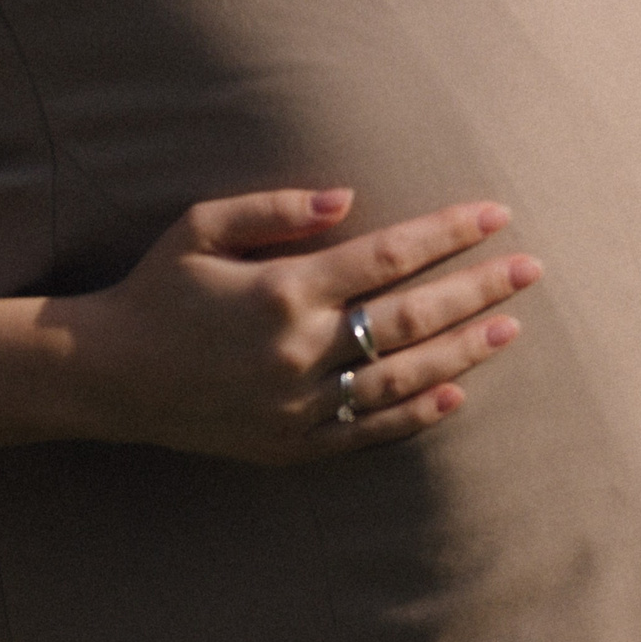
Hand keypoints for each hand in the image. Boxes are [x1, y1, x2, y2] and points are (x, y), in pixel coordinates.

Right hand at [51, 189, 538, 464]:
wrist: (109, 376)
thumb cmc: (156, 289)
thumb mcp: (199, 227)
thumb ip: (275, 209)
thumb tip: (350, 198)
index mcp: (284, 290)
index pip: (388, 256)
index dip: (447, 233)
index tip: (495, 214)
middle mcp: (301, 350)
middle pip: (413, 316)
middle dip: (478, 289)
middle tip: (531, 269)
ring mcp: (301, 403)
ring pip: (404, 376)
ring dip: (464, 350)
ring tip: (510, 327)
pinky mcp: (293, 443)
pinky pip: (370, 430)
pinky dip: (418, 414)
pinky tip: (457, 393)